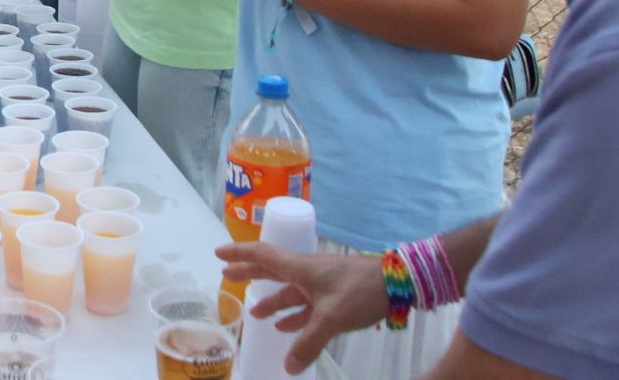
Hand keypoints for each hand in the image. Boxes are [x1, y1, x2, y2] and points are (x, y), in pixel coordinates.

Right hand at [215, 242, 389, 373]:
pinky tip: (288, 329)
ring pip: (289, 290)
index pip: (262, 255)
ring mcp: (322, 283)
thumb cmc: (359, 291)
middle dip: (249, 274)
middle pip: (271, 270)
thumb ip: (308, 343)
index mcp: (300, 267)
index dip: (239, 253)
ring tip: (256, 313)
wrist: (399, 283)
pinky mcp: (335, 295)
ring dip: (272, 300)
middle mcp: (307, 271)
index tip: (219, 252)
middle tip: (226, 277)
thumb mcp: (331, 318)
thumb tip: (288, 367)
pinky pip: (307, 304)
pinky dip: (295, 315)